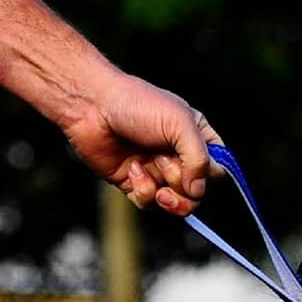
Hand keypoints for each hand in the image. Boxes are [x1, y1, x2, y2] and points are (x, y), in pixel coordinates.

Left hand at [0, 0, 222, 215]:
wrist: (78, 96)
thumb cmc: (129, 100)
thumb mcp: (177, 122)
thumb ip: (199, 157)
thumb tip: (201, 189)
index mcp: (197, 132)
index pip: (223, 166)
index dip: (212, 175)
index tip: (195, 169)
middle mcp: (178, 150)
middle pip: (201, 189)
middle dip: (185, 187)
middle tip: (165, 174)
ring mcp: (155, 165)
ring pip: (177, 202)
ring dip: (164, 194)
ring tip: (146, 176)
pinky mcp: (130, 179)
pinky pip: (149, 205)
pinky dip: (142, 196)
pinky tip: (129, 177)